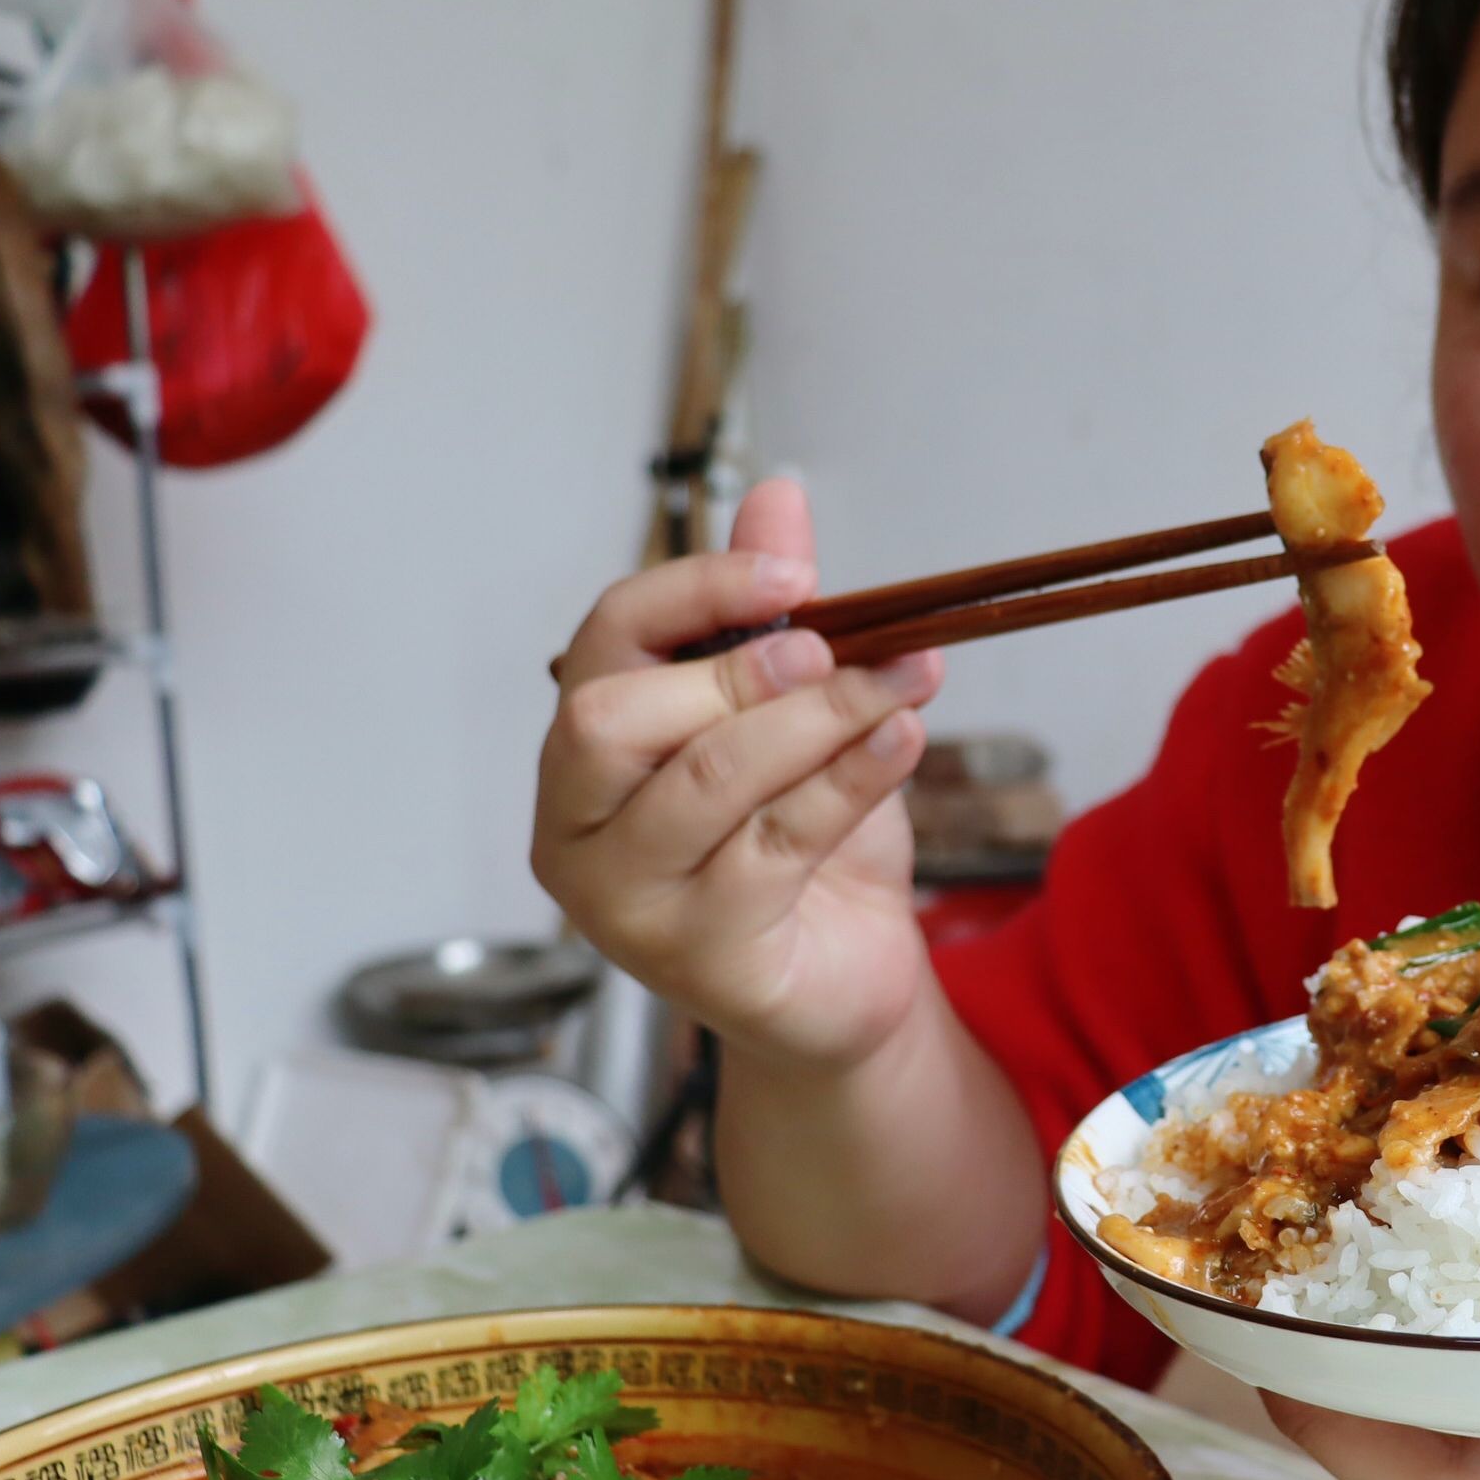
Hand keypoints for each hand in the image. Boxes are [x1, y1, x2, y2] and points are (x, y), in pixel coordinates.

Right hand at [532, 480, 945, 1071]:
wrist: (845, 983)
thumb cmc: (800, 851)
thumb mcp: (790, 718)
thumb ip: (769, 616)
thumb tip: (777, 496)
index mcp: (582, 755)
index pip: (603, 643)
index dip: (694, 592)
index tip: (795, 576)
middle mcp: (576, 828)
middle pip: (616, 715)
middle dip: (736, 670)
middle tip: (833, 649)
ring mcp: (625, 901)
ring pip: (706, 779)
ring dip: (817, 720)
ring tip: (901, 686)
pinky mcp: (698, 953)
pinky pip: (776, 844)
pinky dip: (850, 779)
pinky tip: (903, 740)